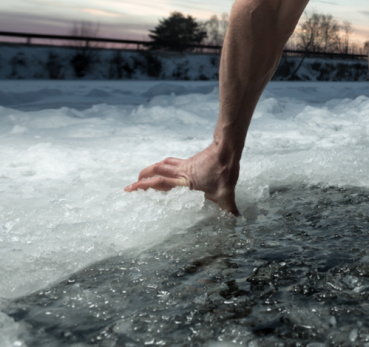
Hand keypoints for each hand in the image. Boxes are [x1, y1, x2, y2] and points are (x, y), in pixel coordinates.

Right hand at [124, 142, 240, 214]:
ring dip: (151, 170)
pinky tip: (165, 170)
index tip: (131, 188)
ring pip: (162, 164)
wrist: (227, 149)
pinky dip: (164, 165)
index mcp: (185, 181)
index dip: (144, 185)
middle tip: (132, 186)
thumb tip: (237, 219)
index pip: (160, 182)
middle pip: (156, 170)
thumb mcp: (227, 193)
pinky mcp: (189, 161)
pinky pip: (171, 162)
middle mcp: (181, 172)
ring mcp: (184, 165)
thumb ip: (229, 207)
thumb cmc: (224, 171)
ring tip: (143, 177)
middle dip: (142, 178)